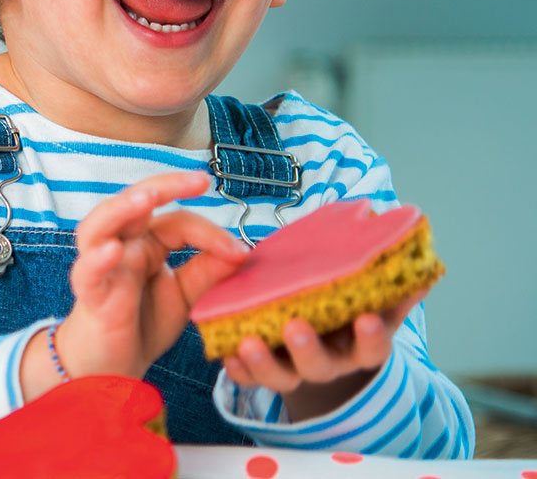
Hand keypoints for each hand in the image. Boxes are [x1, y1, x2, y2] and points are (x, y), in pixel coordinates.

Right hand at [57, 171, 248, 379]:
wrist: (112, 365)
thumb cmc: (141, 322)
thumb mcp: (185, 294)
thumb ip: (209, 271)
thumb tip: (243, 251)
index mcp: (147, 242)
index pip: (178, 221)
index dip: (210, 233)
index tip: (240, 253)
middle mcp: (123, 245)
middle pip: (135, 202)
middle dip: (166, 185)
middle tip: (199, 180)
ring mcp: (103, 267)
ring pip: (100, 224)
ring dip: (122, 207)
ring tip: (147, 197)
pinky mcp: (90, 294)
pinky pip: (86, 271)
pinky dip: (97, 259)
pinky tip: (113, 251)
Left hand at [222, 288, 428, 420]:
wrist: (320, 327)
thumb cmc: (346, 304)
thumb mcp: (372, 297)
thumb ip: (393, 287)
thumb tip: (424, 271)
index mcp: (359, 345)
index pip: (373, 348)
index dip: (371, 337)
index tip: (367, 319)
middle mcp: (328, 362)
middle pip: (320, 366)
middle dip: (307, 349)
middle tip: (295, 326)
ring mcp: (294, 369)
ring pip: (282, 376)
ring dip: (264, 362)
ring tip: (247, 342)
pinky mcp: (263, 371)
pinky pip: (250, 378)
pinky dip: (238, 369)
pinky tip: (226, 354)